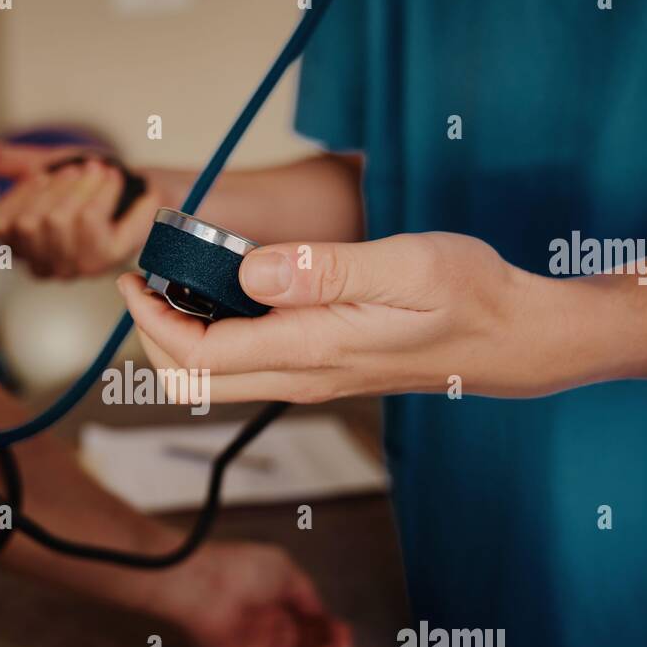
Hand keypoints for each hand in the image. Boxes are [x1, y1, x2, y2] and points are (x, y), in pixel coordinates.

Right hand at [0, 137, 161, 277]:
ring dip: (86, 185)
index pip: (1, 224)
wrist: (144, 190)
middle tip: (85, 168)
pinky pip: (93, 219)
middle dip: (60, 184)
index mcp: (24, 248)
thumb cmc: (91, 183)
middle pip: (34, 222)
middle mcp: (47, 263)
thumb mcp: (40, 165)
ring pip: (63, 220)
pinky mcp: (108, 259)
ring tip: (103, 174)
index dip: (23, 193)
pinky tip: (119, 186)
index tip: (45, 174)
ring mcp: (77, 265)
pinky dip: (107, 192)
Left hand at [117, 232, 591, 401]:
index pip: (198, 354)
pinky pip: (247, 363)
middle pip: (193, 380)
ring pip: (216, 377)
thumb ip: (323, 270)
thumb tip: (248, 270)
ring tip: (175, 280)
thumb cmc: (468, 296)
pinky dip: (216, 334)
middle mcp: (300, 375)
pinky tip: (226, 290)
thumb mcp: (403, 266)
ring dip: (181, 336)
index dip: (151, 321)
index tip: (134, 277)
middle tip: (144, 281)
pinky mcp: (321, 368)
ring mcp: (309, 377)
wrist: (512, 338)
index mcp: (309, 350)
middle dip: (152, 336)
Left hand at [143, 540, 353, 646]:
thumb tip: (321, 613)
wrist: (205, 586)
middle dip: (329, 642)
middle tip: (345, 642)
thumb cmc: (242, 570)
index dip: (326, 625)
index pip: (304, 621)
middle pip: (305, 643)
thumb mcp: (286, 572)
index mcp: (270, 602)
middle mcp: (263, 628)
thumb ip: (306, 595)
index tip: (342, 627)